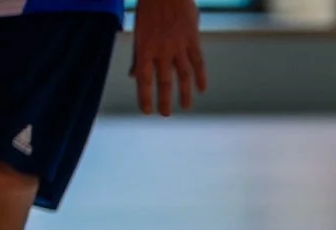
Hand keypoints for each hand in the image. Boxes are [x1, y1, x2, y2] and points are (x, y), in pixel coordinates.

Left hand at [131, 0, 206, 115]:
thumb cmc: (149, 7)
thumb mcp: (139, 30)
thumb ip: (138, 55)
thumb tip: (134, 75)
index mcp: (144, 47)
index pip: (143, 79)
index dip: (145, 97)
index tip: (147, 111)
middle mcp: (161, 50)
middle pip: (164, 81)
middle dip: (164, 100)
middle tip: (165, 114)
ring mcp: (178, 46)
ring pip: (183, 76)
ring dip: (184, 93)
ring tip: (185, 107)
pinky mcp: (192, 40)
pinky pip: (198, 63)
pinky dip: (201, 76)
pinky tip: (201, 89)